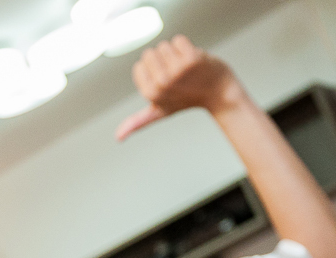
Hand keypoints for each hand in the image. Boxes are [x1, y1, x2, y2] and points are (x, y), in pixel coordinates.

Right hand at [116, 36, 244, 139]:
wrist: (218, 93)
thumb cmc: (186, 101)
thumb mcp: (160, 112)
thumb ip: (138, 121)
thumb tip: (117, 138)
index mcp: (151, 94)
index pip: (140, 65)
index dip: (152, 70)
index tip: (166, 82)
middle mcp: (162, 84)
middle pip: (150, 53)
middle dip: (163, 60)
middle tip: (178, 75)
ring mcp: (177, 71)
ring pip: (165, 46)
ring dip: (176, 54)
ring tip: (187, 70)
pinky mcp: (192, 59)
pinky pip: (179, 40)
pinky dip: (187, 47)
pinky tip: (194, 61)